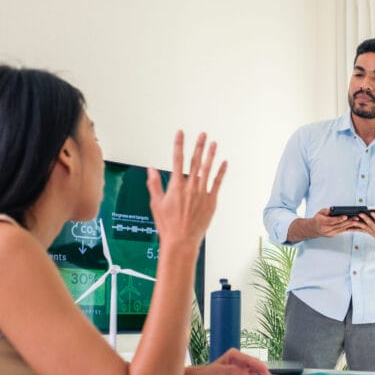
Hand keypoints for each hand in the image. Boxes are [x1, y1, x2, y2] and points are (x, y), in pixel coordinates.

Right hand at [147, 131, 226, 247]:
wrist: (181, 241)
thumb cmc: (168, 225)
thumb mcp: (156, 204)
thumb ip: (154, 184)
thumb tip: (151, 170)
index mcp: (176, 186)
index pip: (177, 160)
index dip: (179, 145)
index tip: (180, 134)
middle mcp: (190, 187)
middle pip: (195, 162)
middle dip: (198, 146)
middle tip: (202, 134)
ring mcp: (202, 194)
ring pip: (207, 170)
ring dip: (210, 155)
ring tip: (213, 143)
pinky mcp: (211, 202)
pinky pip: (217, 183)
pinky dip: (221, 172)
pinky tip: (224, 163)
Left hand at [183, 348, 271, 374]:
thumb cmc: (208, 373)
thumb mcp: (219, 371)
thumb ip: (232, 371)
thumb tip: (245, 373)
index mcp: (234, 354)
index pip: (250, 360)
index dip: (259, 366)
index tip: (265, 373)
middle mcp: (239, 358)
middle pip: (255, 362)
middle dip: (262, 369)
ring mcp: (241, 365)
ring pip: (255, 367)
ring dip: (262, 371)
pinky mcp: (241, 372)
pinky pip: (252, 372)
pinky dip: (258, 374)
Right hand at [311, 208, 358, 237]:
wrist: (314, 229)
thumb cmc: (318, 219)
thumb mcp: (320, 212)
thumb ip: (327, 211)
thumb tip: (334, 210)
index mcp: (322, 222)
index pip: (332, 221)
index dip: (339, 219)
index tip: (345, 216)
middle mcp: (326, 229)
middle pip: (338, 225)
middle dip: (348, 221)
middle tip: (355, 217)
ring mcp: (330, 233)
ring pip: (341, 229)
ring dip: (350, 225)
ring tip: (356, 220)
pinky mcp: (333, 235)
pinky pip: (341, 231)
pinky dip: (347, 227)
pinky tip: (353, 224)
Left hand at [354, 211, 374, 250]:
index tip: (372, 212)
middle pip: (370, 223)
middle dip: (365, 218)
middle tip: (360, 213)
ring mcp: (372, 231)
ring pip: (364, 227)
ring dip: (357, 224)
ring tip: (351, 220)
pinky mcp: (369, 232)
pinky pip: (360, 230)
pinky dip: (354, 229)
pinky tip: (347, 228)